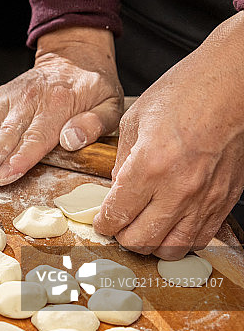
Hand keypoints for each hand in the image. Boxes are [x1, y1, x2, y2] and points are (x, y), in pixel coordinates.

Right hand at [0, 27, 123, 184]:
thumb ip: (95, 124)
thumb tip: (71, 140)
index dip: (19, 158)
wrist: (75, 55)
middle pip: (5, 132)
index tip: (3, 176)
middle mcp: (30, 99)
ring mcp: (10, 96)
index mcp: (60, 105)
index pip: (36, 136)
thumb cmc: (93, 87)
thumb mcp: (110, 104)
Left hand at [94, 11, 243, 259]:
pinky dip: (181, 239)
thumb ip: (121, 159)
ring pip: (172, 247)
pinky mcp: (226, 200)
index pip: (117, 215)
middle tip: (118, 226)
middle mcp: (179, 188)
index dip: (103, 224)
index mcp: (150, 165)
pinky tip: (171, 225)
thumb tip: (116, 188)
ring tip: (143, 229)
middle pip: (141, 240)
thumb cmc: (187, 91)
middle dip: (123, 237)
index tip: (101, 222)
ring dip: (152, 244)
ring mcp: (206, 198)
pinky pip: (200, 237)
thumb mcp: (135, 119)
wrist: (235, 83)